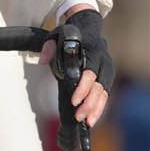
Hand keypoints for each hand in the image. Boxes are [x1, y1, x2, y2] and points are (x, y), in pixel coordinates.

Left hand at [41, 7, 112, 130]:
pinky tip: (92, 118)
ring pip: (104, 92)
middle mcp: (103, 61)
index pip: (90, 72)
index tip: (74, 100)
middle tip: (79, 116)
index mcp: (92, 50)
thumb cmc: (72, 34)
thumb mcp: (57, 35)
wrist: (88, 28)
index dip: (84, 87)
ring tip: (87, 122)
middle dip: (90, 103)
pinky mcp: (107, 77)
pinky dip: (99, 107)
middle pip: (99, 85)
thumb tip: (42, 59)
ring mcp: (107, 69)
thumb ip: (49, 46)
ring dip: (96, 109)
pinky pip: (105, 94)